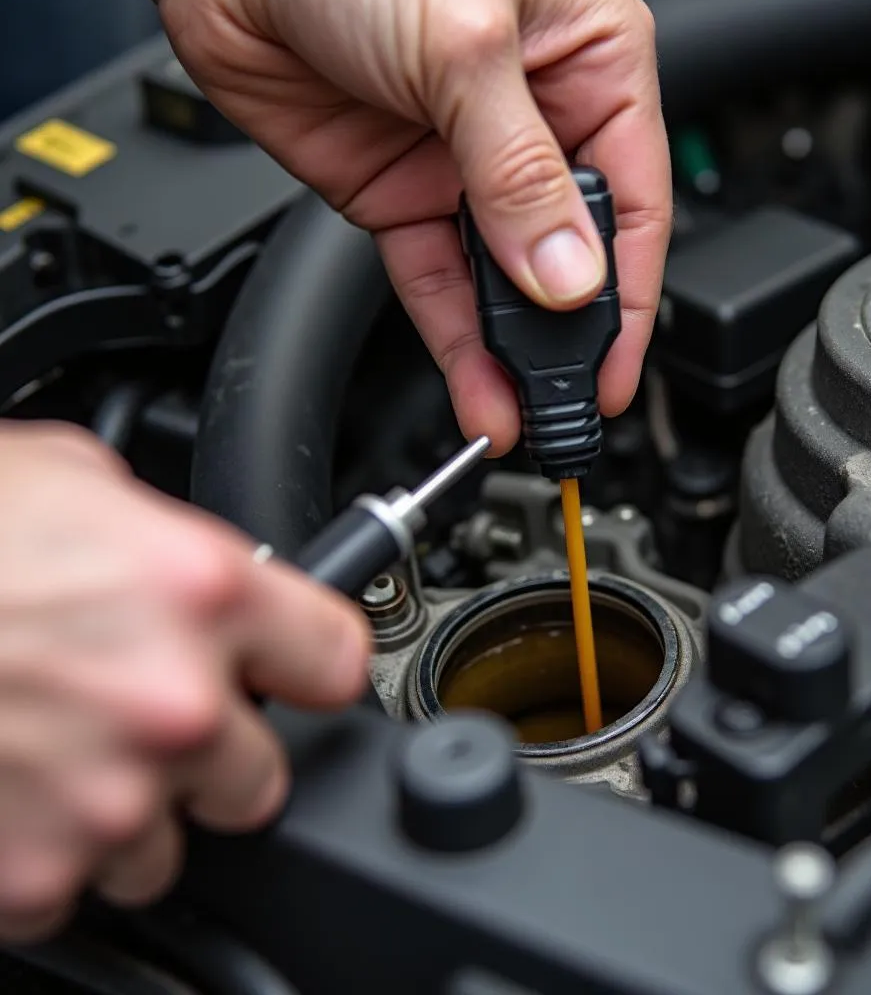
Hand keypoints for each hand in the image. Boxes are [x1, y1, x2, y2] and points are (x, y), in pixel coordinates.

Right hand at [0, 423, 369, 941]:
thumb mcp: (77, 484)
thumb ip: (166, 539)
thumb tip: (197, 567)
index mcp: (203, 593)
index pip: (337, 659)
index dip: (311, 666)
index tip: (294, 674)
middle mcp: (174, 703)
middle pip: (263, 773)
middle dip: (216, 752)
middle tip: (151, 716)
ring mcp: (107, 798)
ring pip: (170, 844)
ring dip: (130, 808)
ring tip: (61, 750)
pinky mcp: (32, 871)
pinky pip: (78, 887)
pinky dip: (50, 852)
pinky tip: (12, 791)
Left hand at [126, 0, 670, 454]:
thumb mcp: (464, 45)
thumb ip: (520, 172)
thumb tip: (568, 274)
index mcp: (586, 60)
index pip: (632, 196)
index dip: (629, 290)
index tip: (617, 364)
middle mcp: (535, 119)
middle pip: (569, 251)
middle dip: (566, 333)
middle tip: (567, 401)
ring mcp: (465, 166)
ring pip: (500, 281)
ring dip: (508, 351)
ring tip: (520, 410)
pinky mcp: (403, 197)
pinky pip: (437, 282)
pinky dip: (454, 339)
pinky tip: (476, 383)